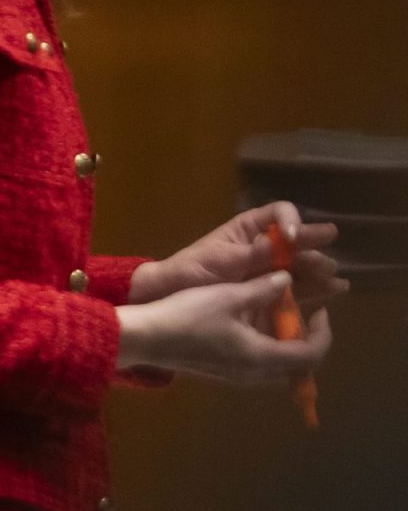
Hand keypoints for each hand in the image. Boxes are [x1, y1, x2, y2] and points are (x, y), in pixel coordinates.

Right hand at [116, 271, 331, 382]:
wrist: (144, 338)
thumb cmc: (187, 315)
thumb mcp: (227, 295)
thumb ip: (262, 289)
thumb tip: (287, 279)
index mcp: (262, 356)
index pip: (311, 354)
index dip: (323, 333)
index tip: (320, 309)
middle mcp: (255, 373)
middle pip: (297, 364)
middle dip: (305, 339)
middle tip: (301, 313)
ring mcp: (238, 376)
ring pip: (278, 365)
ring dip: (285, 343)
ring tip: (277, 315)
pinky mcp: (223, 373)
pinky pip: (259, 364)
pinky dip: (266, 346)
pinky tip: (250, 325)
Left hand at [131, 201, 345, 309]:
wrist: (171, 296)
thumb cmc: (191, 270)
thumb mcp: (221, 259)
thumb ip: (253, 252)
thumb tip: (285, 241)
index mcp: (249, 229)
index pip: (280, 213)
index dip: (292, 222)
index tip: (293, 238)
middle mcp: (263, 244)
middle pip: (297, 242)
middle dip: (312, 251)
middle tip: (325, 264)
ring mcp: (267, 268)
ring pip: (300, 265)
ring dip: (319, 271)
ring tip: (339, 282)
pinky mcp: (268, 289)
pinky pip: (294, 286)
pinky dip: (313, 289)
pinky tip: (332, 292)